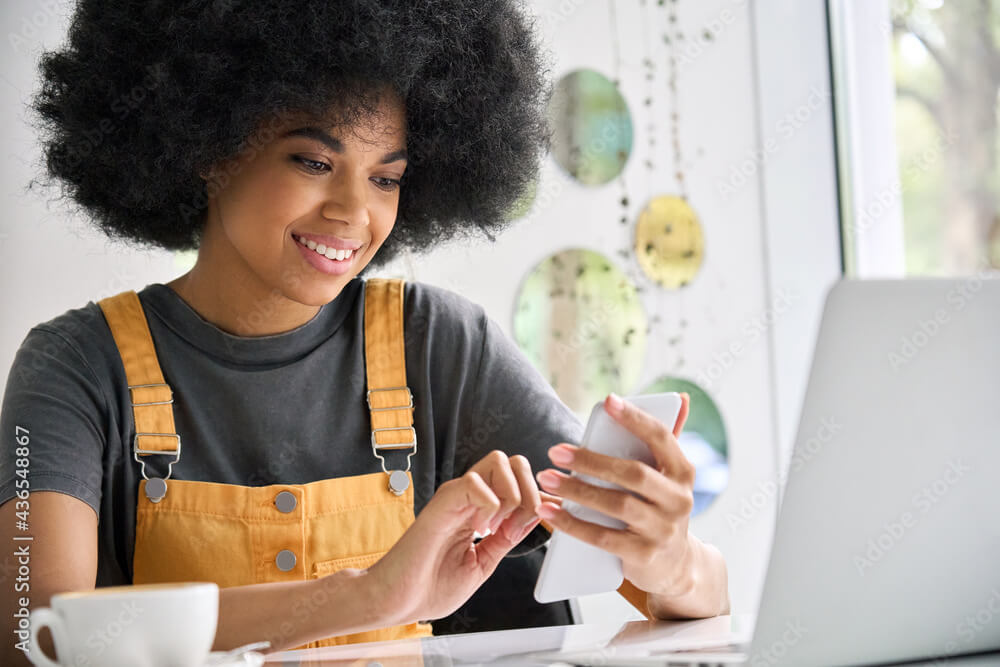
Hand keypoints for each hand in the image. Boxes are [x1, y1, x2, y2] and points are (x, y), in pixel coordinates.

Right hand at [365, 451, 541, 624]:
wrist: (397, 600)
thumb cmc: (429, 586)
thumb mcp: (482, 563)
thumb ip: (506, 539)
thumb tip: (534, 518)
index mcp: (479, 509)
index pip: (518, 480)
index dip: (538, 497)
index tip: (539, 524)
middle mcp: (469, 497)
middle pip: (513, 461)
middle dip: (530, 491)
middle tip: (516, 526)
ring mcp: (455, 497)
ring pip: (499, 462)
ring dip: (511, 496)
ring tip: (496, 528)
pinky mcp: (442, 502)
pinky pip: (475, 482)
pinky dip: (489, 506)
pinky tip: (479, 529)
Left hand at [535, 392, 698, 597]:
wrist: (675, 567)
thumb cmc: (660, 510)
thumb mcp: (668, 478)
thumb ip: (665, 441)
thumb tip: (680, 397)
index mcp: (683, 473)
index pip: (662, 438)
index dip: (636, 418)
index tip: (608, 401)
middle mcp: (679, 500)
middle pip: (632, 473)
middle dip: (591, 460)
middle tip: (556, 451)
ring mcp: (663, 530)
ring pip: (616, 505)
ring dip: (576, 490)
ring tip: (547, 478)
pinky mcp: (644, 556)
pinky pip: (602, 538)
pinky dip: (573, 524)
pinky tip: (550, 513)